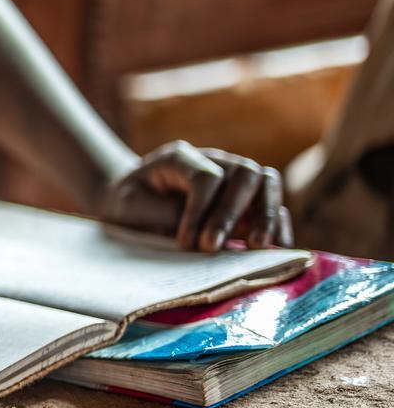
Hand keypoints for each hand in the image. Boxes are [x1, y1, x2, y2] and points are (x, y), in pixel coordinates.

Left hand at [102, 140, 291, 249]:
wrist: (129, 202)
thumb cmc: (129, 203)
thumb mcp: (131, 205)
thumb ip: (165, 213)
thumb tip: (206, 233)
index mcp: (180, 157)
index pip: (206, 177)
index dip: (199, 211)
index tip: (185, 242)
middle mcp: (215, 161)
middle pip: (244, 173)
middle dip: (232, 213)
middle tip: (214, 247)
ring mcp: (234, 178)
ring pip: (267, 182)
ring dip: (266, 215)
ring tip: (257, 247)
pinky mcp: (248, 200)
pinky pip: (275, 205)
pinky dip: (278, 226)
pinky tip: (274, 250)